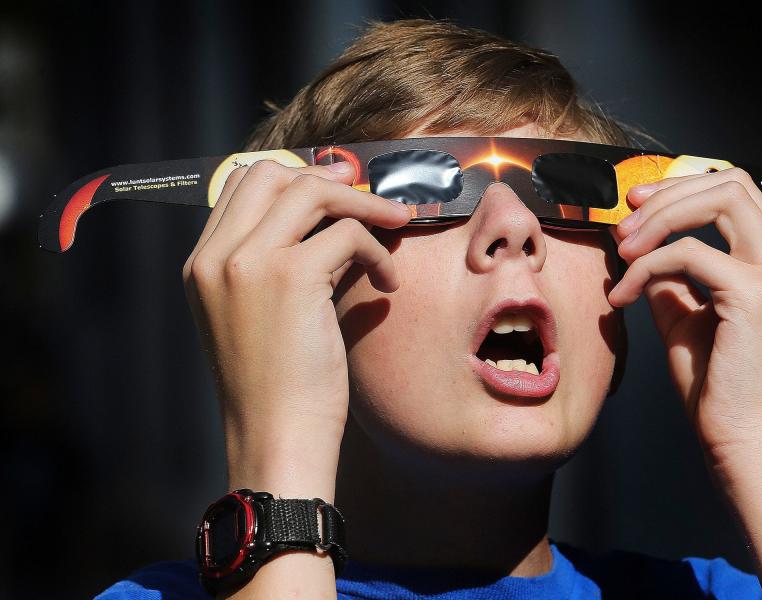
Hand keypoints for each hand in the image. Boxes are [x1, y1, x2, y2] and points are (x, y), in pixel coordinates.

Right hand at [181, 159, 410, 497]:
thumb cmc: (279, 389)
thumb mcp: (263, 316)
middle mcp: (216, 257)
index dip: (293, 177)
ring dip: (362, 203)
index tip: (336, 186)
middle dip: (326, 177)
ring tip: (395, 223)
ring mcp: (247, 263)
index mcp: (202, 265)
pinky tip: (387, 283)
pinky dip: (377, 251)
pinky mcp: (289, 277)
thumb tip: (335, 224)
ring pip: (309, 191)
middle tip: (369, 192)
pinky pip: (347, 234)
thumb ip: (282, 265)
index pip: (240, 185)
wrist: (277, 439)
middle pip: (270, 174)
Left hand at [608, 167, 761, 468]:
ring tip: (624, 250)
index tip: (639, 208)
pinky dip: (646, 266)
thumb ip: (670, 279)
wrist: (745, 445)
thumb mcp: (688, 320)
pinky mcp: (757, 294)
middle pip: (732, 181)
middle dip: (670, 193)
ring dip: (661, 218)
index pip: (737, 193)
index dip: (683, 189)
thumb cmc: (720, 392)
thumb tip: (639, 247)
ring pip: (721, 198)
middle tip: (626, 224)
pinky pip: (689, 252)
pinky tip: (624, 296)